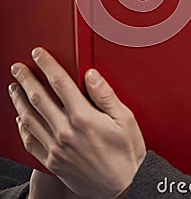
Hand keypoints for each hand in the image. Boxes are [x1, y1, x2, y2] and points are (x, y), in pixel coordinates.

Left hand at [9, 47, 145, 198]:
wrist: (124, 188)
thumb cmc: (127, 154)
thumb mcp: (125, 119)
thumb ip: (105, 95)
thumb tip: (91, 75)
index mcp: (84, 117)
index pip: (60, 83)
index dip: (47, 64)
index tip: (38, 54)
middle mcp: (66, 132)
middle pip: (39, 98)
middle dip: (26, 79)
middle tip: (17, 68)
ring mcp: (57, 148)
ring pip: (29, 119)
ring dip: (19, 100)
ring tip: (13, 88)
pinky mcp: (53, 162)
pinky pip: (30, 141)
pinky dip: (22, 127)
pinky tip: (20, 118)